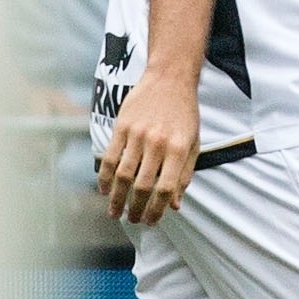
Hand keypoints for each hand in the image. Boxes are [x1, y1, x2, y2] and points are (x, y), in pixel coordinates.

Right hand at [98, 69, 200, 224]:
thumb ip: (185, 174)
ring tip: (115, 212)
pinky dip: (105, 177)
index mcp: (180, 148)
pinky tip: (104, 189)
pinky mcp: (122, 126)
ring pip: (123, 175)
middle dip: (135, 208)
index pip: (166, 188)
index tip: (151, 221)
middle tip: (131, 220)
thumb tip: (175, 205)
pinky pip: (110, 157)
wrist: (170, 78)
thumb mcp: (194, 142)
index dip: (157, 209)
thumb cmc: (185, 113)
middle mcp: (158, 143)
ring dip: (117, 198)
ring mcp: (138, 134)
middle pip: (142, 185)